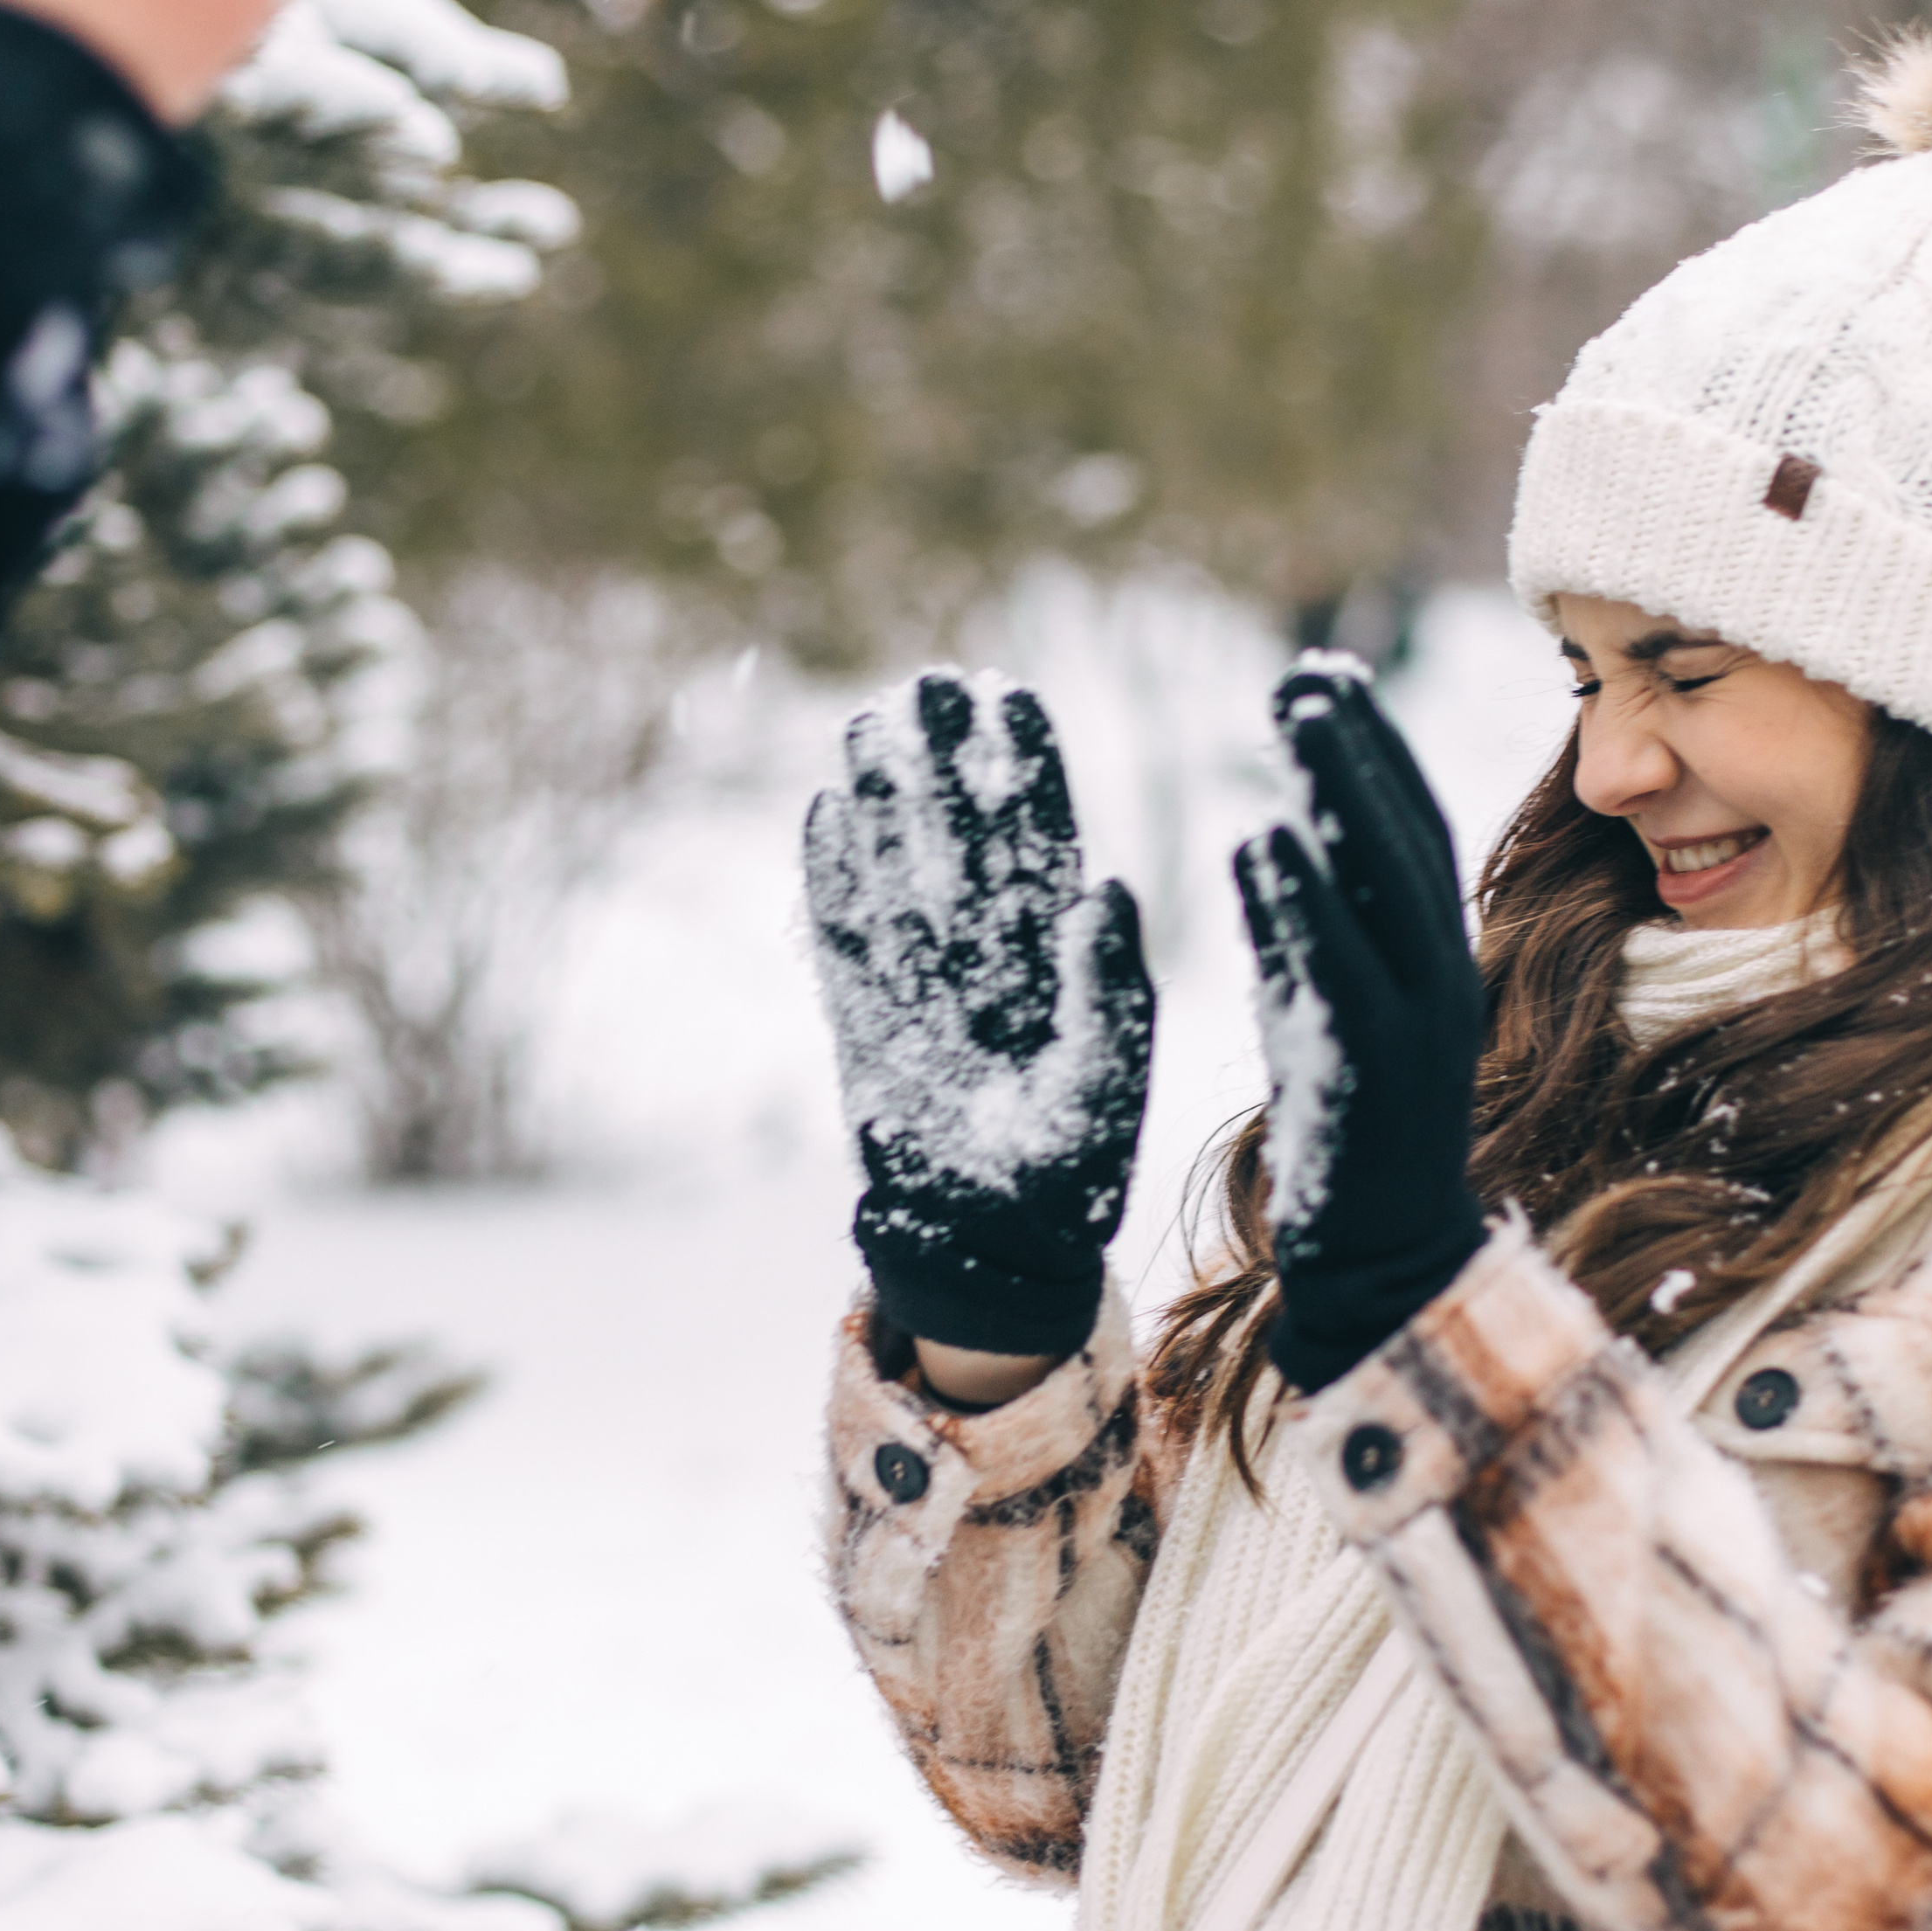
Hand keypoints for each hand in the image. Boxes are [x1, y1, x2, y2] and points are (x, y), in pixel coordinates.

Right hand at [805, 667, 1154, 1360]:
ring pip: (900, 871)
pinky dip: (831, 878)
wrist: (994, 1249)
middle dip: (947, 761)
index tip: (1009, 695)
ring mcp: (921, 982)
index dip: (1023, 769)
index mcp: (1057, 956)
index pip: (1038, 839)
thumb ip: (1110, 987)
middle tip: (928, 682)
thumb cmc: (1069, 1173)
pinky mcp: (864, 1019)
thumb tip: (1103, 885)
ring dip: (885, 799)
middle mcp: (987, 955)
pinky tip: (821, 810)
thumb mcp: (1108, 1079)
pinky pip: (843, 935)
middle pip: (962, 836)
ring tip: (867, 719)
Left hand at [1234, 656, 1485, 1392]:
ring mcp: (1417, 1017)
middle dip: (1360, 747)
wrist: (1383, 1258)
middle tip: (1306, 671)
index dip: (1373, 751)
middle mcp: (1441, 972)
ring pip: (1386, 883)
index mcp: (1433, 954)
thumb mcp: (1319, 1008)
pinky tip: (1262, 837)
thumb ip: (1303, 929)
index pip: (1411, 828)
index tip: (1325, 678)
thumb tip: (1269, 835)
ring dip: (1339, 790)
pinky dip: (1304, 899)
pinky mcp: (1374, 1066)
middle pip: (1405, 833)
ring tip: (1293, 711)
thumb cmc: (1346, 1129)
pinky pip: (1339, 966)